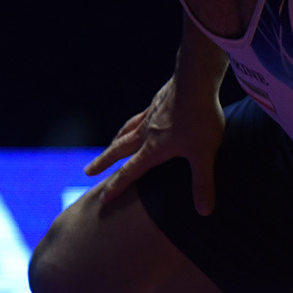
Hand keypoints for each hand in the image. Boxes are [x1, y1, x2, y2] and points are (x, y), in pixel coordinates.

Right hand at [84, 75, 223, 213]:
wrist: (197, 81)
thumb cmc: (200, 119)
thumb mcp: (204, 155)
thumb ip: (203, 183)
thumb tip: (205, 212)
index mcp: (153, 148)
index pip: (130, 172)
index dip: (117, 187)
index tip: (102, 199)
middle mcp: (146, 132)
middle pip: (119, 150)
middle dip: (104, 163)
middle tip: (88, 172)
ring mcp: (150, 115)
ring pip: (127, 131)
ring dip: (116, 141)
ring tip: (110, 146)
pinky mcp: (158, 102)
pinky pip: (140, 116)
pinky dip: (133, 123)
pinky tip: (140, 121)